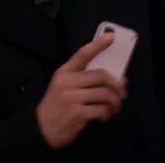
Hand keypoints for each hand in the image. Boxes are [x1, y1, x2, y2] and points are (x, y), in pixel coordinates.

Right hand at [36, 33, 127, 148]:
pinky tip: (104, 116)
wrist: (42, 128)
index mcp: (65, 72)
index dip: (98, 44)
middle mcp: (68, 82)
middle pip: (101, 75)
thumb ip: (81, 78)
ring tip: (115, 106)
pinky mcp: (77, 114)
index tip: (111, 37)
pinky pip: (101, 110)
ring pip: (104, 94)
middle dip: (117, 84)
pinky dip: (107, 113)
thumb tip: (111, 76)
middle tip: (122, 91)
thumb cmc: (57, 105)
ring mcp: (72, 98)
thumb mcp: (63, 85)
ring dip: (114, 101)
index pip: (83, 54)